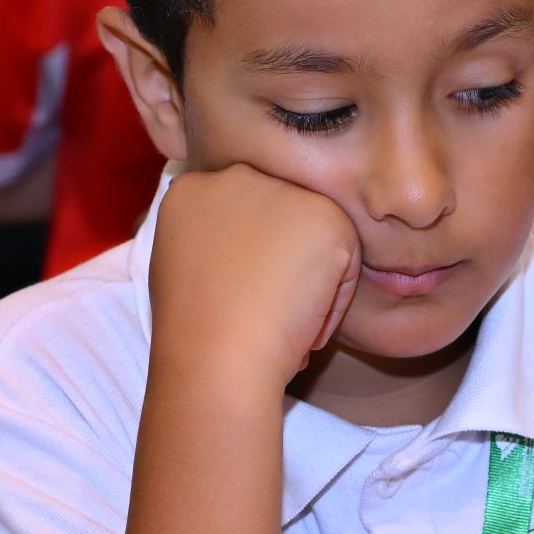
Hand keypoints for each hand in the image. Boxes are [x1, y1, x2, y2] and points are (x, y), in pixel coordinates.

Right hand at [147, 165, 360, 393]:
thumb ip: (214, 242)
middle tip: (263, 312)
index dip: (249, 263)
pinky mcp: (326, 216)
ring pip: (316, 240)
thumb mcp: (186, 272)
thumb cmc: (197, 335)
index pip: (241, 215)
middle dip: (282, 267)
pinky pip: (347, 262)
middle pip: (280, 221)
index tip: (240, 298)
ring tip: (278, 321)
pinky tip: (302, 324)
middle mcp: (235, 176)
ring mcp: (282, 191)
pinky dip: (333, 303)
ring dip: (307, 285)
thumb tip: (250, 254)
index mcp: (191, 189)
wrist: (215, 357)